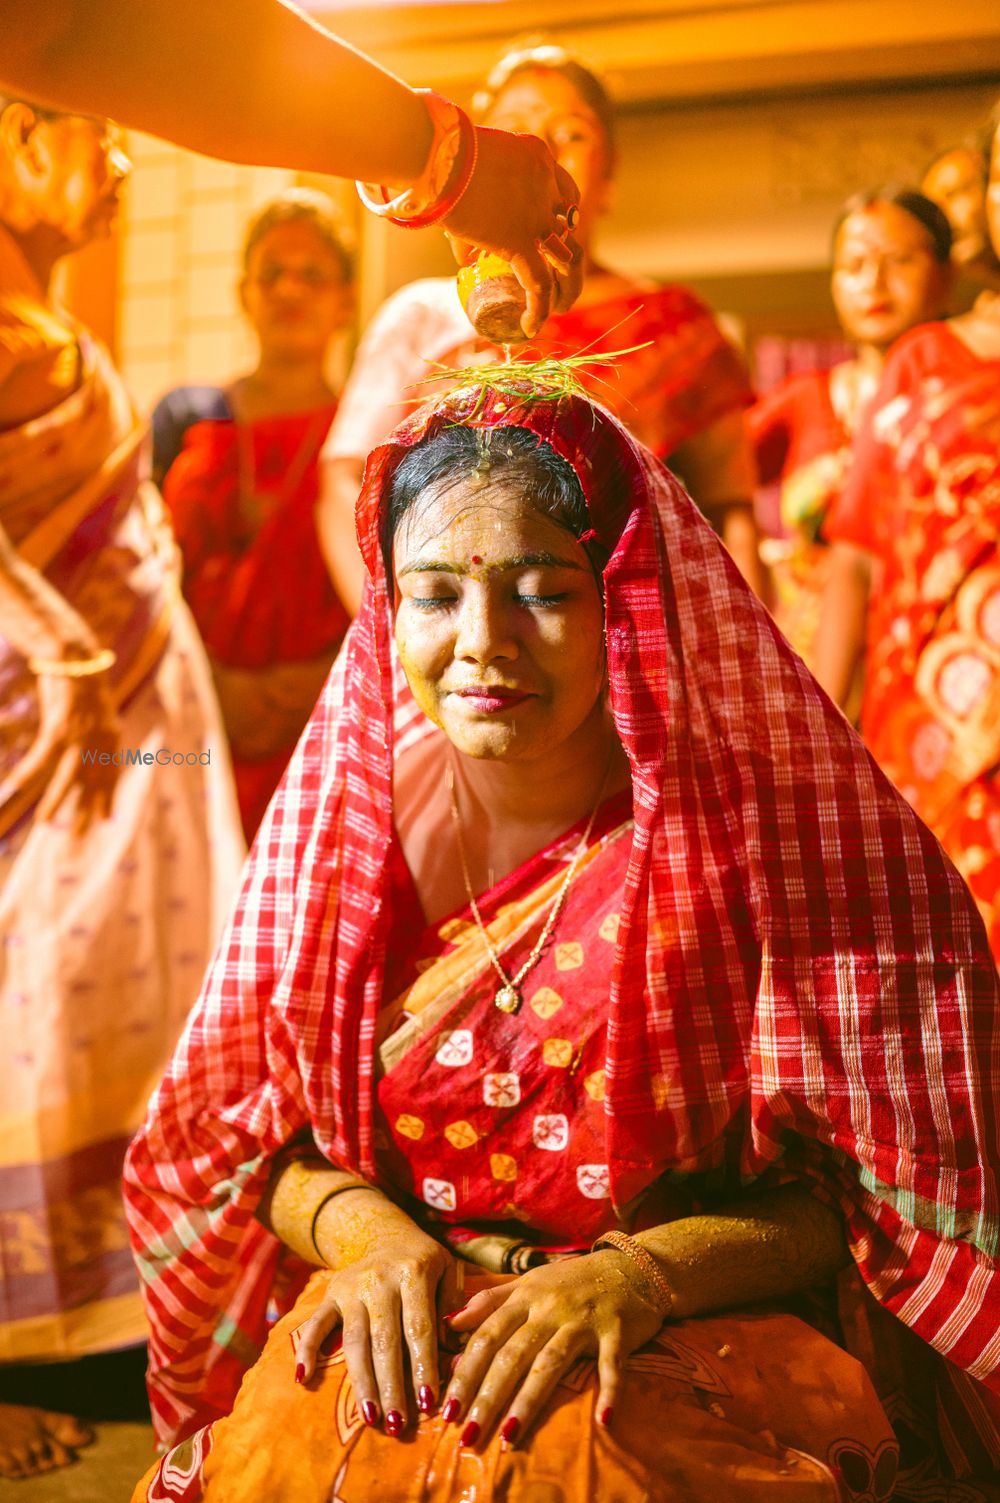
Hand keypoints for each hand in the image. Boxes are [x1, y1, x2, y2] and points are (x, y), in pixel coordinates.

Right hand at [0, 665, 119, 833]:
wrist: (73, 655)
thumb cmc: (79, 686)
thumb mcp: (93, 715)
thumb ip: (95, 738)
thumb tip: (87, 758)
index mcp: (111, 736)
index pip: (111, 774)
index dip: (108, 797)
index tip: (106, 820)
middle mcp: (100, 739)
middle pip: (92, 783)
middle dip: (86, 812)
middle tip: (78, 838)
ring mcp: (81, 734)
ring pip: (68, 776)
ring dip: (56, 800)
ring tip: (46, 822)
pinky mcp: (60, 726)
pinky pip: (43, 757)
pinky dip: (29, 772)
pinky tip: (16, 786)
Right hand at [294, 1220, 459, 1431]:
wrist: (385, 1234)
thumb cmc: (424, 1261)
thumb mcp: (448, 1270)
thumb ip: (454, 1304)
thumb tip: (453, 1346)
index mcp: (413, 1272)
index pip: (419, 1327)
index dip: (423, 1366)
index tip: (428, 1403)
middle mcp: (379, 1279)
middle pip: (385, 1341)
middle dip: (392, 1386)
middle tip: (397, 1424)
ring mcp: (351, 1288)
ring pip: (355, 1341)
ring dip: (363, 1382)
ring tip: (371, 1418)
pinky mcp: (330, 1294)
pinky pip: (316, 1324)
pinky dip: (307, 1349)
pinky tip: (304, 1378)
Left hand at [441, 1249, 665, 1446]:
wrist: (630, 1265)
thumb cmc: (572, 1280)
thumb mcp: (529, 1282)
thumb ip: (490, 1302)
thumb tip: (450, 1324)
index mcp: (525, 1297)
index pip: (487, 1336)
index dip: (465, 1372)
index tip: (445, 1409)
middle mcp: (550, 1309)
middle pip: (512, 1355)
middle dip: (487, 1397)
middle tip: (467, 1435)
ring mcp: (584, 1321)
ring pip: (551, 1363)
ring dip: (528, 1401)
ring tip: (507, 1438)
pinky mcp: (617, 1332)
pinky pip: (612, 1364)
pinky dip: (610, 1391)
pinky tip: (603, 1421)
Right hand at [443, 127, 582, 337]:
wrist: (441, 155)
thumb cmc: (442, 158)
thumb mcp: (469, 175)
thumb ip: (471, 212)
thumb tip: (465, 259)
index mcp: (538, 159)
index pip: (563, 192)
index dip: (563, 216)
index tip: (554, 233)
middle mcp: (546, 185)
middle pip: (572, 225)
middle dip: (570, 253)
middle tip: (564, 277)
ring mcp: (538, 214)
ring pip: (569, 258)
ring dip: (568, 286)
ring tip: (562, 307)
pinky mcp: (522, 241)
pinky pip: (539, 283)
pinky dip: (539, 308)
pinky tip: (532, 326)